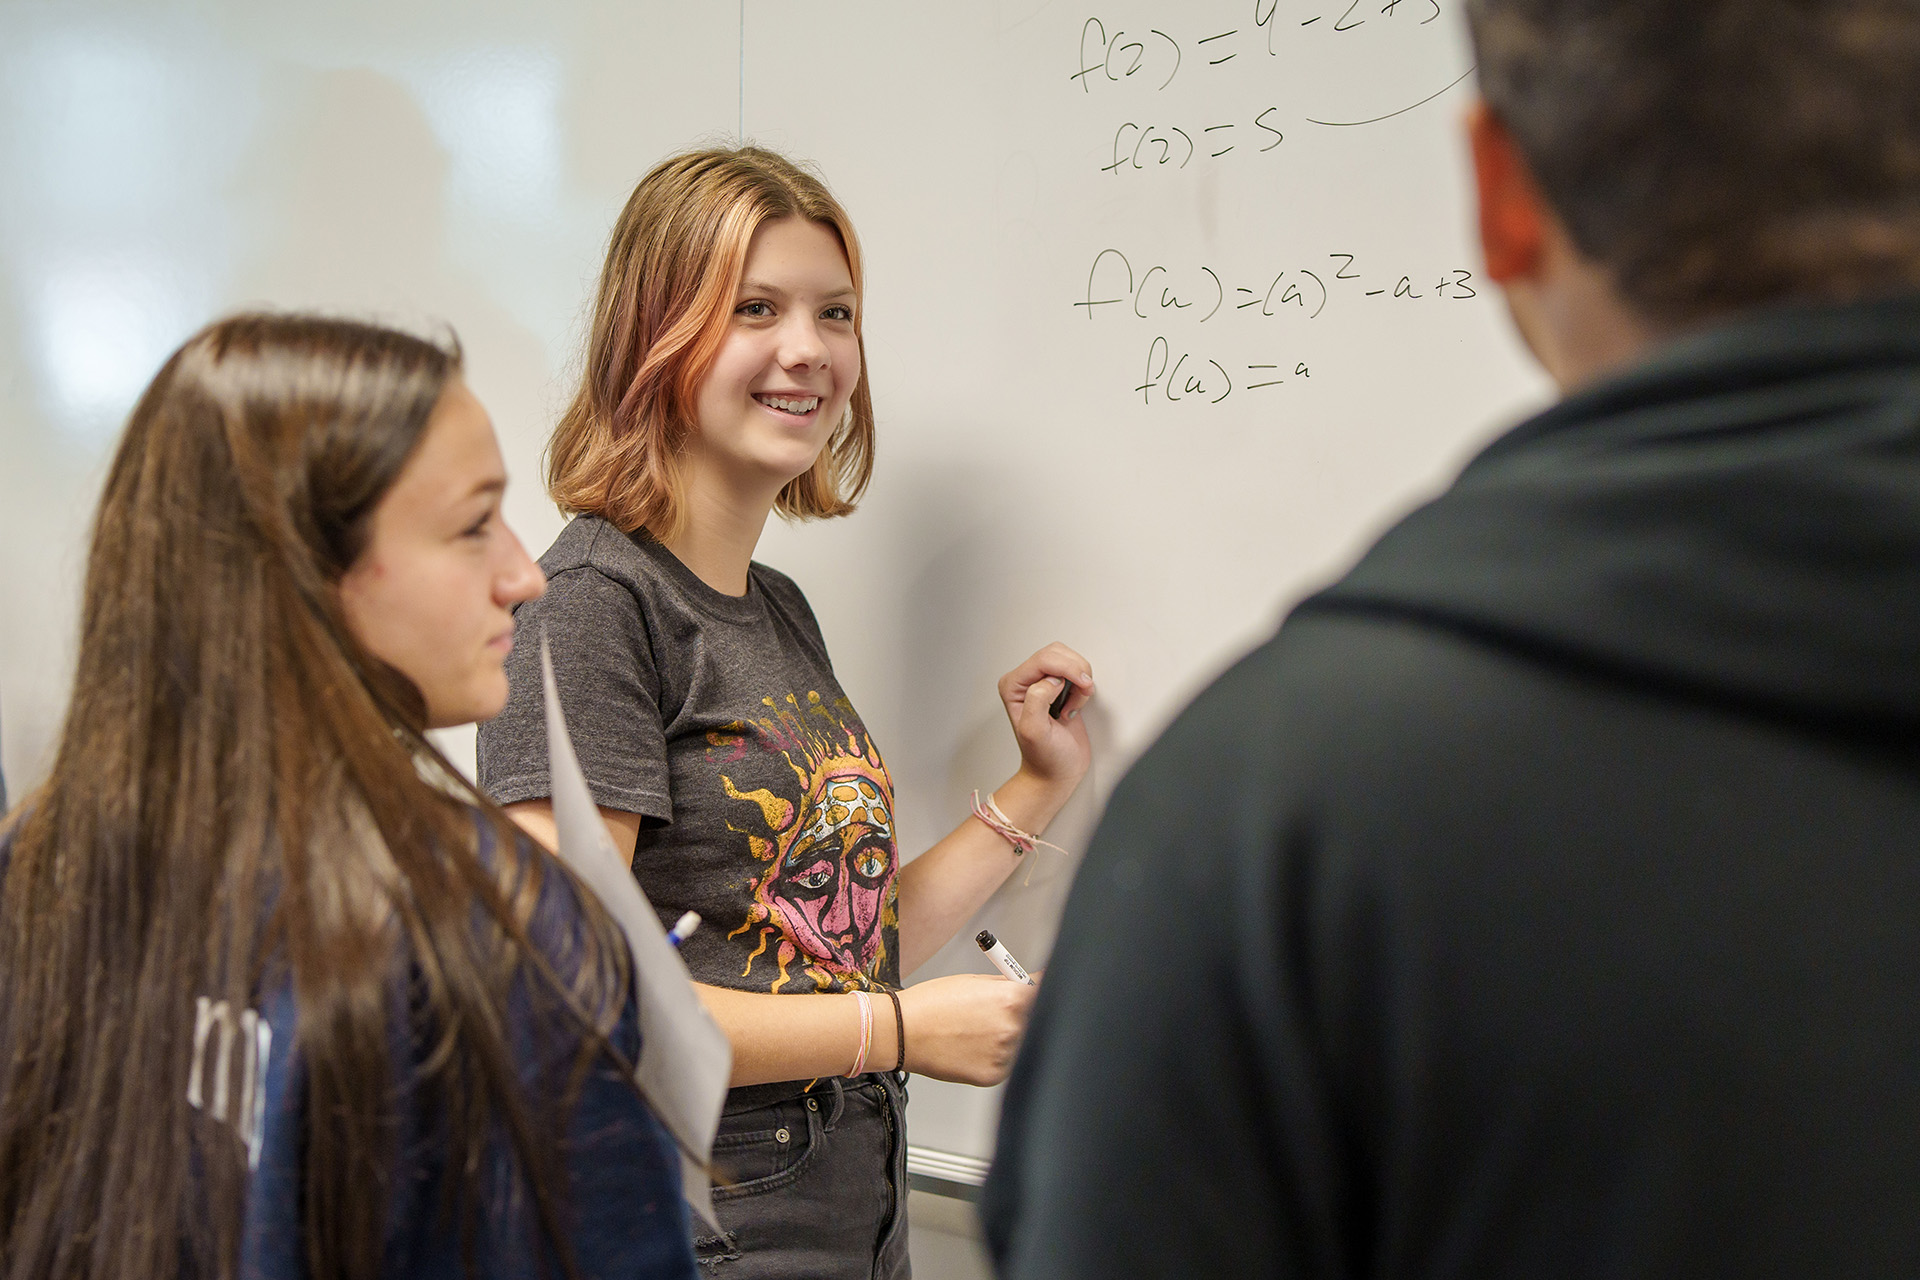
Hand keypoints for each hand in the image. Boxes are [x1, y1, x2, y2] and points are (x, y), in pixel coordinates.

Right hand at [896, 973, 1039, 1085]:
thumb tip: (1032, 985)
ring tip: (980, 1031)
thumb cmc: (932, 1003)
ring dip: (1010, 1037)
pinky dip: (996, 1056)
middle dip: (1025, 1014)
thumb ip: (1009, 986)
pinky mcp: (993, 1075)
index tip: (1052, 989)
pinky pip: (1006, 1064)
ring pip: (1021, 1044)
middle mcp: (1013, 1028)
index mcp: (1012, 999)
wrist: (902, 1032)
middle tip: (999, 1012)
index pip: (1049, 991)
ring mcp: (1005, 1055)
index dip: (1048, 988)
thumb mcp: (976, 982)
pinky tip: (974, 1047)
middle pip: (1038, 1019)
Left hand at [998, 641, 1094, 794]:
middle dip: (1075, 671)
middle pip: (1056, 653)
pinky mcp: (1060, 688)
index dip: (1066, 668)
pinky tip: (1075, 705)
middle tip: (1080, 693)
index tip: (1081, 685)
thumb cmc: (1044, 758)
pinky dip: (1083, 686)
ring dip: (1080, 679)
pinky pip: (1077, 672)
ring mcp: (1043, 683)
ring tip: (1074, 704)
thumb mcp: (1035, 731)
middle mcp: (1026, 681)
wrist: (1057, 773)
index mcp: (1013, 686)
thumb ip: (1037, 700)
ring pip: (1069, 659)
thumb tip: (1052, 679)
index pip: (1042, 659)